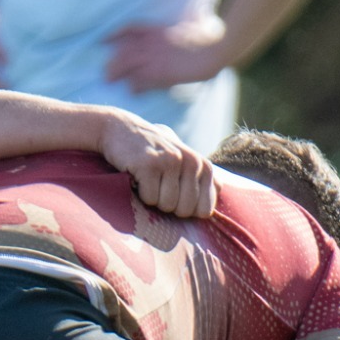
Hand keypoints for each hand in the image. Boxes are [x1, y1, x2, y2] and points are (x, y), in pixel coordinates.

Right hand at [95, 110, 215, 217]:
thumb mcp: (183, 160)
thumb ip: (203, 177)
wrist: (119, 129)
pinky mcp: (150, 164)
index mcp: (204, 166)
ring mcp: (171, 162)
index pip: (204, 210)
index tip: (173, 193)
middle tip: (157, 185)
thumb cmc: (153, 152)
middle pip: (185, 211)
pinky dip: (139, 192)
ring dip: (152, 198)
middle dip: (168, 205)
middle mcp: (192, 162)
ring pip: (166, 206)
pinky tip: (137, 175)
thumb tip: (220, 193)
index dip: (185, 209)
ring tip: (147, 178)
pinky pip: (149, 198)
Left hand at [104, 15, 228, 91]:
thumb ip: (182, 25)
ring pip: (124, 66)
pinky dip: (134, 87)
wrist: (217, 48)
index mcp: (157, 30)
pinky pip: (139, 82)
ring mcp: (154, 58)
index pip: (128, 29)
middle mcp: (151, 43)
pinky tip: (132, 92)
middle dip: (111, 62)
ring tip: (109, 82)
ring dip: (115, 74)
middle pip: (121, 51)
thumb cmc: (209, 37)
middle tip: (105, 72)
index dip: (113, 35)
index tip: (103, 40)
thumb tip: (192, 19)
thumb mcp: (192, 23)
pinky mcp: (160, 73)